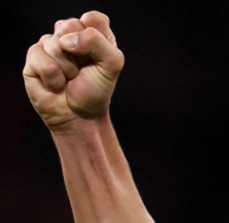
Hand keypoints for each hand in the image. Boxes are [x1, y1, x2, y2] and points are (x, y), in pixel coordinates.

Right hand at [23, 11, 123, 129]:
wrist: (79, 116)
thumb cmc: (96, 90)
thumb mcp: (112, 65)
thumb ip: (98, 43)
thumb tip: (66, 40)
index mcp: (93, 33)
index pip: (94, 18)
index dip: (95, 36)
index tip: (97, 56)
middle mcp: (70, 35)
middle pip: (70, 25)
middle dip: (80, 53)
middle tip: (82, 69)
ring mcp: (50, 44)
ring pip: (56, 45)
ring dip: (68, 69)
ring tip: (70, 78)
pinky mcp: (34, 56)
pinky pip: (43, 60)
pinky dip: (54, 78)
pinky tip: (56, 83)